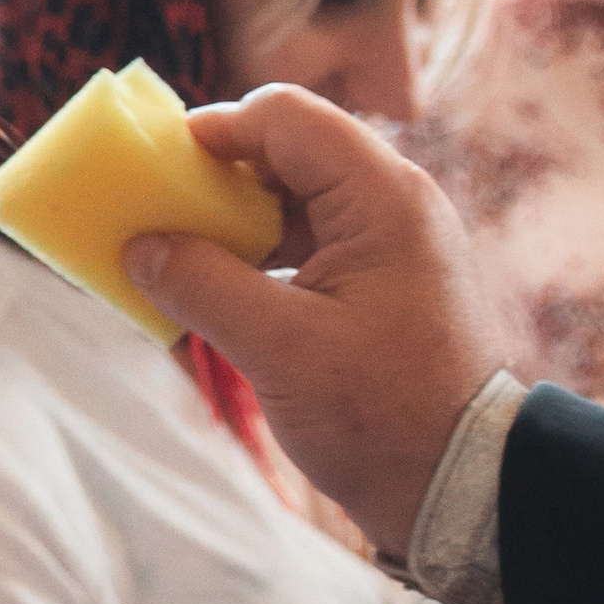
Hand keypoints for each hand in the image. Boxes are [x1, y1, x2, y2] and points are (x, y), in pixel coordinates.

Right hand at [123, 85, 513, 553]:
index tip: (156, 168)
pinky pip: (310, 246)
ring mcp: (392, 244)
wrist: (464, 487)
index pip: (285, 117)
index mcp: (382, 197)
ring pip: (295, 201)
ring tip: (181, 264)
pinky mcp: (383, 284)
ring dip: (235, 225)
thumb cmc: (382, 414)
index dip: (214, 130)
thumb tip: (140, 248)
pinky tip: (221, 298)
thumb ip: (203, 285)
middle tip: (160, 218)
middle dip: (217, 180)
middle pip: (288, 152)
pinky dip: (261, 261)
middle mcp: (393, 204)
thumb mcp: (279, 348)